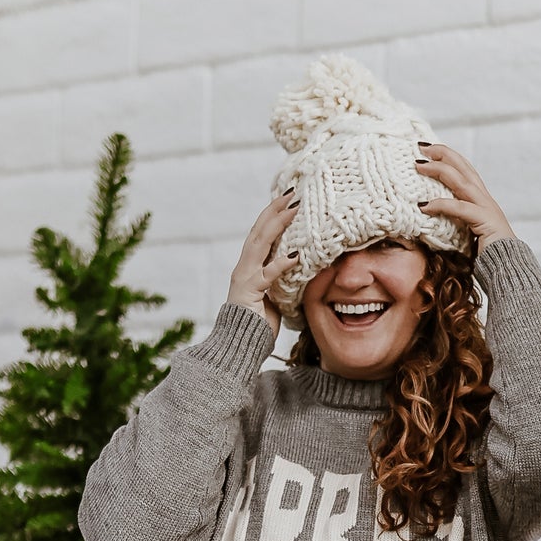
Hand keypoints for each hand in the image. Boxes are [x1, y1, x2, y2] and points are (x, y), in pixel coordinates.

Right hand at [227, 191, 299, 339]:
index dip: (273, 216)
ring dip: (277, 224)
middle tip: (292, 193)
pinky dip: (281, 264)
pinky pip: (267, 275)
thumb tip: (301, 270)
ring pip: (260, 244)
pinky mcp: (249, 293)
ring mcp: (244, 278)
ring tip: (293, 208)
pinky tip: (295, 255)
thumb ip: (282, 281)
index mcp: (249, 267)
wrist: (239, 347)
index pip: (261, 235)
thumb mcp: (274, 297)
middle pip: (259, 231)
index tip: (289, 200)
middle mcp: (244, 268)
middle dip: (275, 210)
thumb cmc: (258, 326)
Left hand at [413, 143, 514, 251]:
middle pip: (463, 167)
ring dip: (438, 170)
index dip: (449, 158)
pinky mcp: (485, 221)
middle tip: (422, 147)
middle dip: (443, 154)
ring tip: (419, 165)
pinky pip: (459, 208)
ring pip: (461, 181)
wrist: (510, 270)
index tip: (429, 152)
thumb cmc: (488, 258)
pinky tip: (423, 205)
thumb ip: (455, 225)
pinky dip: (440, 205)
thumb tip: (431, 222)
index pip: (466, 171)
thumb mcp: (468, 236)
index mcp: (482, 201)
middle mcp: (485, 200)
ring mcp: (486, 208)